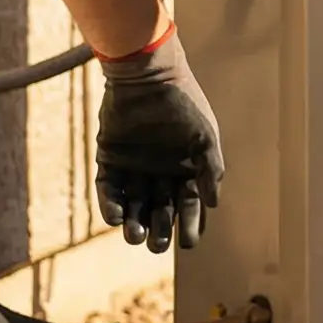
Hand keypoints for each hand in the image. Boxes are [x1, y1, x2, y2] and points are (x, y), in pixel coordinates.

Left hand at [95, 27, 223, 251]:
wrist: (148, 77)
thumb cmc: (183, 104)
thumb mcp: (204, 137)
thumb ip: (210, 169)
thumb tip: (213, 203)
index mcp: (185, 168)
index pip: (187, 204)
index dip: (188, 224)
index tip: (188, 242)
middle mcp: (159, 172)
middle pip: (159, 209)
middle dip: (159, 229)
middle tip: (158, 245)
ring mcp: (133, 167)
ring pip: (132, 204)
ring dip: (133, 223)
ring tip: (135, 237)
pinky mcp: (109, 159)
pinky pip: (108, 188)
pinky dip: (110, 205)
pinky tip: (115, 217)